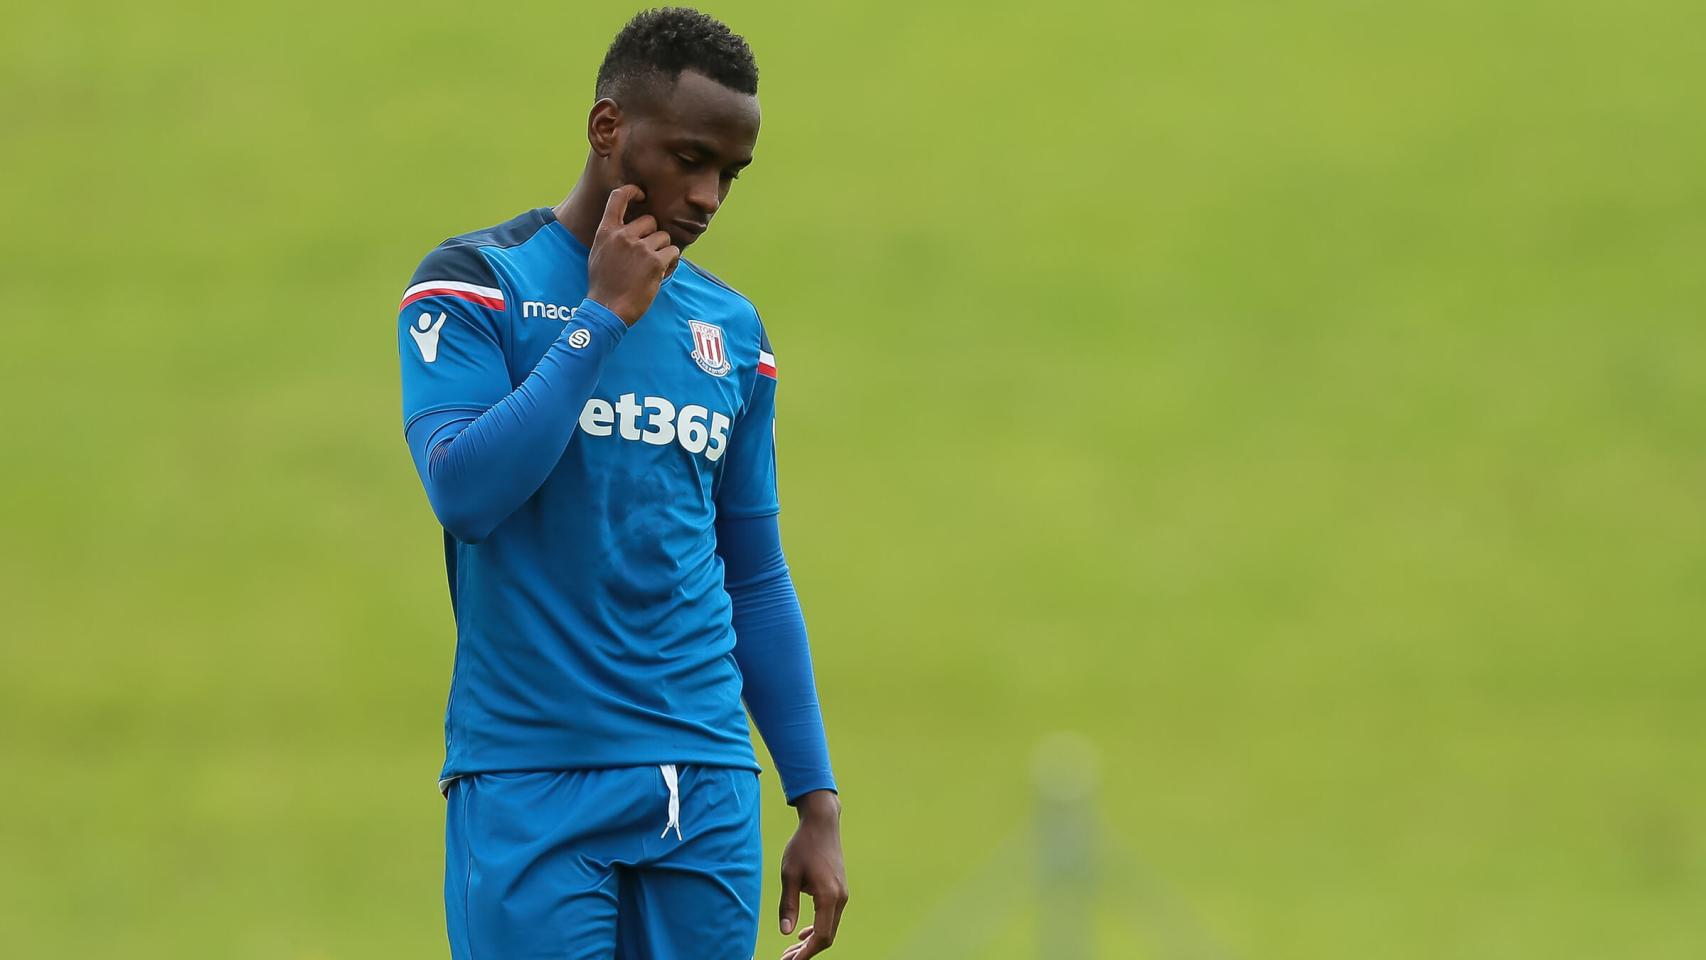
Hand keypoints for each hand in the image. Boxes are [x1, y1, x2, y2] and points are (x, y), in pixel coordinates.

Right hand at [585, 184, 679, 325]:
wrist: (608, 309)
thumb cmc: (603, 284)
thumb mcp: (598, 253)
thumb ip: (611, 236)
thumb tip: (624, 225)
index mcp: (606, 231)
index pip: (618, 196)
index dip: (633, 191)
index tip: (642, 195)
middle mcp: (623, 235)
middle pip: (650, 220)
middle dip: (653, 235)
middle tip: (647, 254)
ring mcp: (640, 248)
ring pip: (664, 237)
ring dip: (663, 251)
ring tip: (653, 267)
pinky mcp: (655, 262)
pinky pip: (673, 251)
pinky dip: (672, 262)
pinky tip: (662, 273)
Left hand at [778, 791, 847, 959]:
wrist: (822, 824)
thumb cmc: (803, 846)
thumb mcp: (789, 875)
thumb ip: (788, 905)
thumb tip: (785, 932)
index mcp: (828, 897)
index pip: (821, 937)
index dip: (806, 954)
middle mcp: (840, 899)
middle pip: (827, 937)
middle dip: (807, 952)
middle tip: (786, 959)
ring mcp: (842, 895)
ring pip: (829, 928)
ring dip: (811, 942)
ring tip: (791, 951)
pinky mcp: (839, 890)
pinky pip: (830, 918)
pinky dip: (817, 929)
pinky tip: (802, 934)